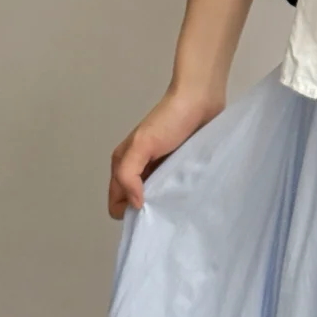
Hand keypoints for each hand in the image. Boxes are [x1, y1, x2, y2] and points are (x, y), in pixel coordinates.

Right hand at [108, 85, 223, 219]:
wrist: (200, 99)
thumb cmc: (169, 121)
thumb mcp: (142, 145)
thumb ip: (129, 175)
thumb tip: (135, 205)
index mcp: (124, 163)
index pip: (116, 202)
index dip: (127, 212)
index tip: (148, 217)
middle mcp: (140, 168)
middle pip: (135, 202)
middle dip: (147, 212)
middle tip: (166, 216)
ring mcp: (161, 168)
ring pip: (156, 197)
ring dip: (165, 205)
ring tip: (180, 209)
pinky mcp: (180, 166)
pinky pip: (175, 188)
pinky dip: (179, 194)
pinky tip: (190, 198)